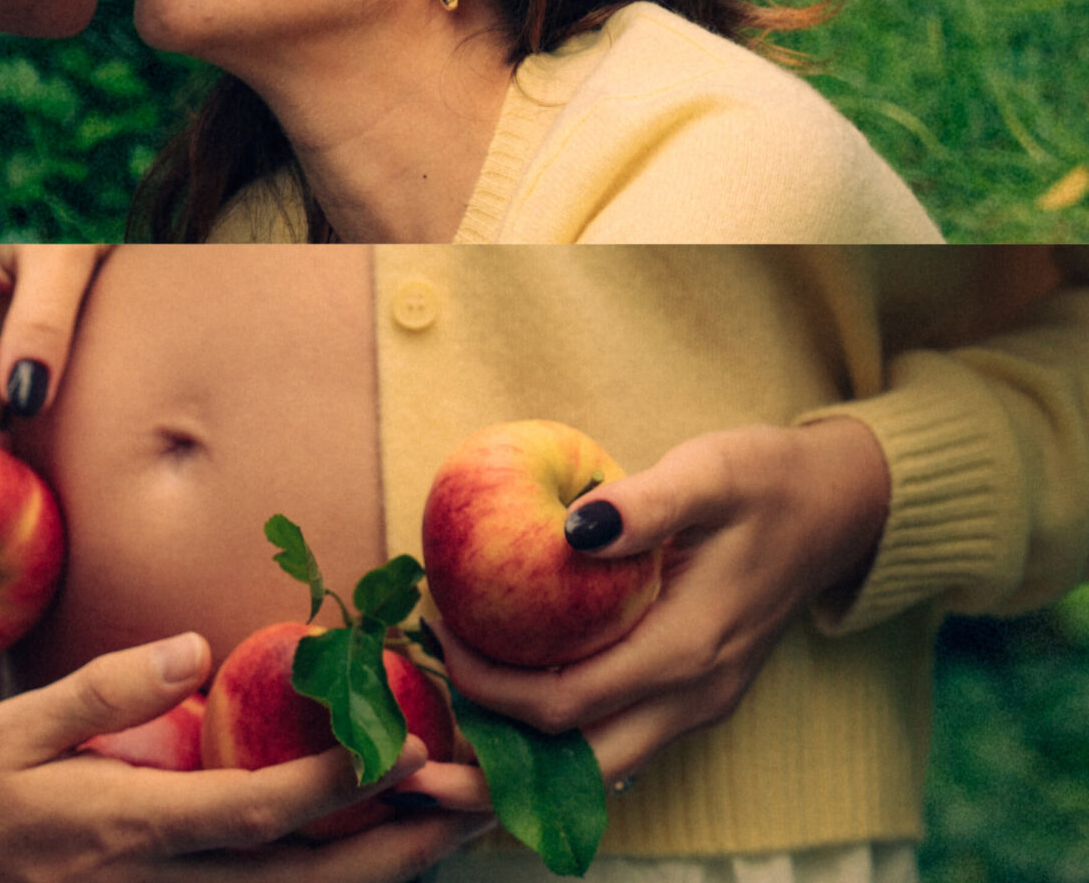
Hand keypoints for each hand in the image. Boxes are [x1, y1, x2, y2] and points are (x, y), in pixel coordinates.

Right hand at [0, 628, 484, 882]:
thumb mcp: (13, 732)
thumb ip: (104, 691)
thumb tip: (189, 644)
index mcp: (141, 828)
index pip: (266, 809)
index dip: (344, 777)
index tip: (408, 736)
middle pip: (318, 875)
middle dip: (406, 837)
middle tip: (477, 791)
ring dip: (391, 862)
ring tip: (456, 815)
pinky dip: (343, 879)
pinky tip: (382, 846)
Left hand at [404, 419, 892, 807]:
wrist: (836, 507)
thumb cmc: (764, 480)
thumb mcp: (709, 471)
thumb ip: (647, 502)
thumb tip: (573, 525)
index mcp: (689, 652)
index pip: (569, 703)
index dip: (491, 687)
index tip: (435, 635)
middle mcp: (692, 699)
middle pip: (578, 771)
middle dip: (493, 778)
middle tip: (413, 755)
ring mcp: (695, 706)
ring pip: (596, 769)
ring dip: (521, 770)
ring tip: (443, 750)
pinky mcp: (690, 696)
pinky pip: (613, 739)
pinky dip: (556, 743)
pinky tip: (505, 712)